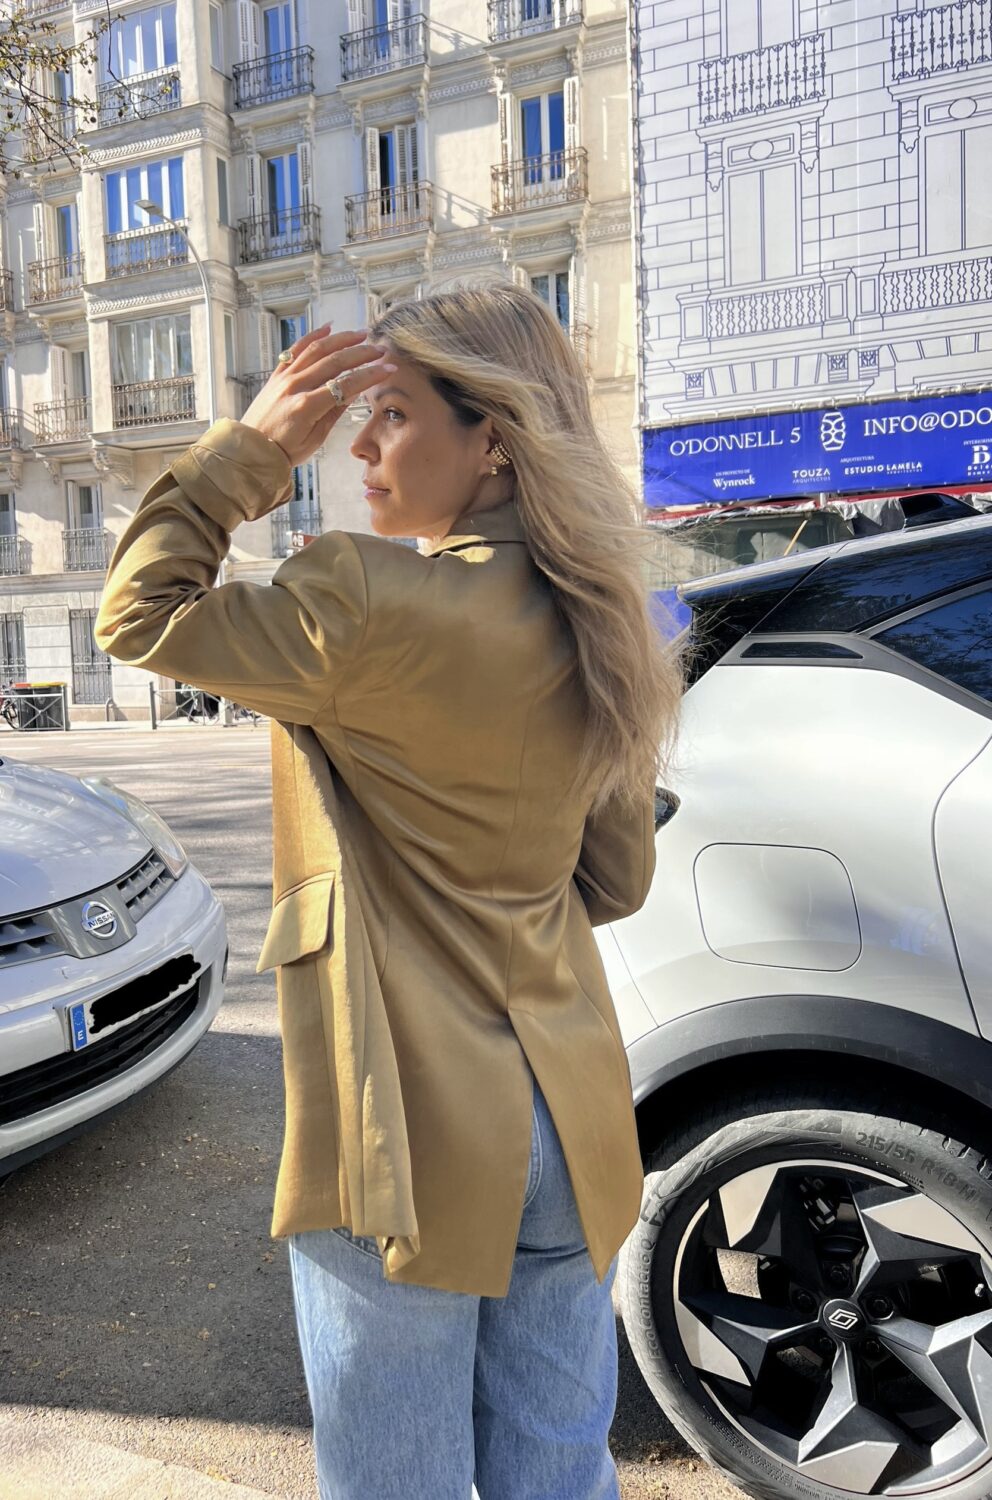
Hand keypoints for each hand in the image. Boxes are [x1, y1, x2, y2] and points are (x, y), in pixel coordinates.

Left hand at [240, 325, 395, 467]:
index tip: (388, 369)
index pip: (346, 384)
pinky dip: (312, 336)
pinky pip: (296, 349)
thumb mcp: (316, 439)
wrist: (251, 449)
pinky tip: (328, 328)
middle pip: (335, 362)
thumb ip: (334, 412)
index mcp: (307, 406)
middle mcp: (295, 386)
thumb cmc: (284, 450)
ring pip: (317, 349)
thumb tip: (354, 391)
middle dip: (361, 353)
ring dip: (342, 339)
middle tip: (380, 350)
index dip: (370, 375)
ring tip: (361, 335)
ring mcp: (284, 377)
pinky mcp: (277, 374)